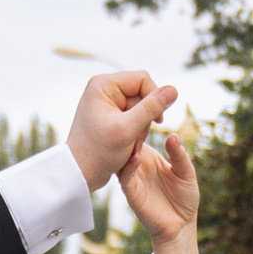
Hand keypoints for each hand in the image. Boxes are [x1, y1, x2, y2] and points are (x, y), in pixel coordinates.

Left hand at [65, 68, 176, 191]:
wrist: (78, 174)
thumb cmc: (98, 152)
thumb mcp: (128, 129)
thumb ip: (152, 108)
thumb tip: (174, 89)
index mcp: (103, 85)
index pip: (143, 79)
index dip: (155, 98)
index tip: (158, 121)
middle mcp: (104, 89)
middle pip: (143, 94)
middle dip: (145, 119)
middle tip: (136, 140)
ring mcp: (107, 103)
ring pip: (141, 109)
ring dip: (141, 129)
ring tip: (130, 147)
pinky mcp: (111, 116)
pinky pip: (134, 118)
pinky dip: (135, 133)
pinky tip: (127, 147)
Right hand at [118, 126, 199, 253]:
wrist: (180, 226)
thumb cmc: (185, 199)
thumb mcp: (186, 172)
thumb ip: (179, 155)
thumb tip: (173, 135)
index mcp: (150, 157)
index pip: (139, 136)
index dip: (138, 123)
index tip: (140, 108)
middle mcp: (138, 165)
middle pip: (127, 144)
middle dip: (127, 131)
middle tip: (130, 116)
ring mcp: (133, 178)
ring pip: (122, 158)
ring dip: (125, 147)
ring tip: (130, 134)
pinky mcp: (131, 192)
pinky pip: (125, 177)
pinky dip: (127, 167)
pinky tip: (135, 158)